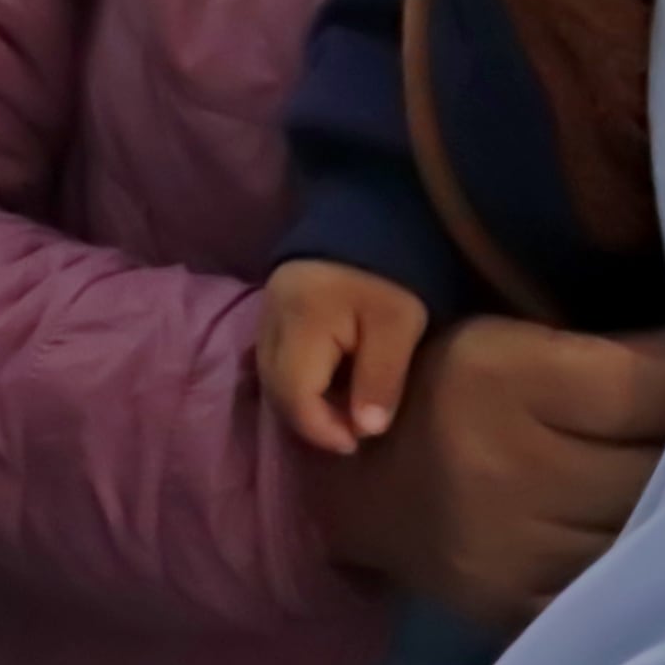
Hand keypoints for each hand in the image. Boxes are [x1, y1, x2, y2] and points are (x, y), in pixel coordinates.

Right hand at [257, 261, 433, 457]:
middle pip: (276, 390)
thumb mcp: (399, 326)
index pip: (295, 394)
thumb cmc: (390, 277)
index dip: (322, 428)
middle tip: (349, 433)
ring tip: (339, 414)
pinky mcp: (270, 312)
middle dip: (310, 420)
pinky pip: (273, 361)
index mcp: (302, 320)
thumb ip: (381, 378)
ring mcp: (265, 313)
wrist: (371, 223)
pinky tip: (326, 388)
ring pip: (270, 378)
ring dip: (301, 403)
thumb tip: (365, 430)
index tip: (356, 441)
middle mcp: (271, 318)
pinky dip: (296, 383)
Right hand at [310, 319, 664, 632]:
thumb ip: (617, 352)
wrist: (369, 488)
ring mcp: (508, 547)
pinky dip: (645, 566)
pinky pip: (613, 589)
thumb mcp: (519, 346)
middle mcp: (501, 464)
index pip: (647, 390)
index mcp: (501, 377)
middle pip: (652, 467)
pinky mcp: (516, 606)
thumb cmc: (461, 396)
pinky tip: (657, 541)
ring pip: (640, 533)